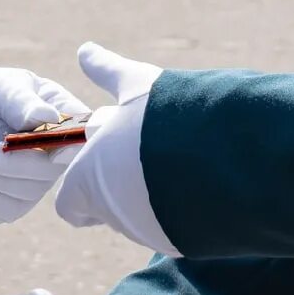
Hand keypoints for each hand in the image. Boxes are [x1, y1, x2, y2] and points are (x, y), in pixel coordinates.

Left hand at [0, 67, 88, 223]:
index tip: (49, 152)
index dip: (68, 148)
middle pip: (50, 171)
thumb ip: (18, 99)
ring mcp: (36, 184)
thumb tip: (47, 117)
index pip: (80, 137)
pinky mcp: (12, 205)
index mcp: (64, 118)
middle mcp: (57, 155)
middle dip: (14, 165)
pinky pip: (1, 210)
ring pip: (23, 194)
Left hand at [51, 43, 180, 256]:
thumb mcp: (136, 85)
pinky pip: (174, 227)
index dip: (81, 184)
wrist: (225, 154)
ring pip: (142, 218)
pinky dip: (182, 209)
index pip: (68, 203)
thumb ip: (107, 72)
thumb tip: (85, 50)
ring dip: (155, 194)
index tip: (102, 162)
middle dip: (125, 183)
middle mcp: (112, 215)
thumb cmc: (167, 114)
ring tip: (182, 158)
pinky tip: (201, 179)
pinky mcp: (182, 244)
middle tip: (151, 149)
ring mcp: (148, 233)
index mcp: (88, 181)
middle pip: (109, 206)